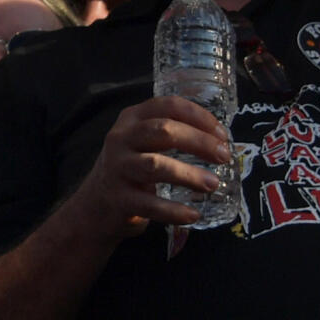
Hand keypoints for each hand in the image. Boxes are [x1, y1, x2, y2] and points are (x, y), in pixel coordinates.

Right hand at [64, 96, 230, 240]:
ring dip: (188, 174)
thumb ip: (171, 135)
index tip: (222, 134)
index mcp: (132, 118)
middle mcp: (121, 138)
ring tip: (213, 184)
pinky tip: (193, 214)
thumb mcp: (142, 142)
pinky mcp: (118, 199)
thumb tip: (219, 142)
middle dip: (199, 142)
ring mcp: (118, 168)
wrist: (95, 205)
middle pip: (163, 130)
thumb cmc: (131, 169)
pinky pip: (149, 204)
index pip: (168, 105)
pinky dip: (174, 210)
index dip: (199, 116)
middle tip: (224, 156)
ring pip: (155, 165)